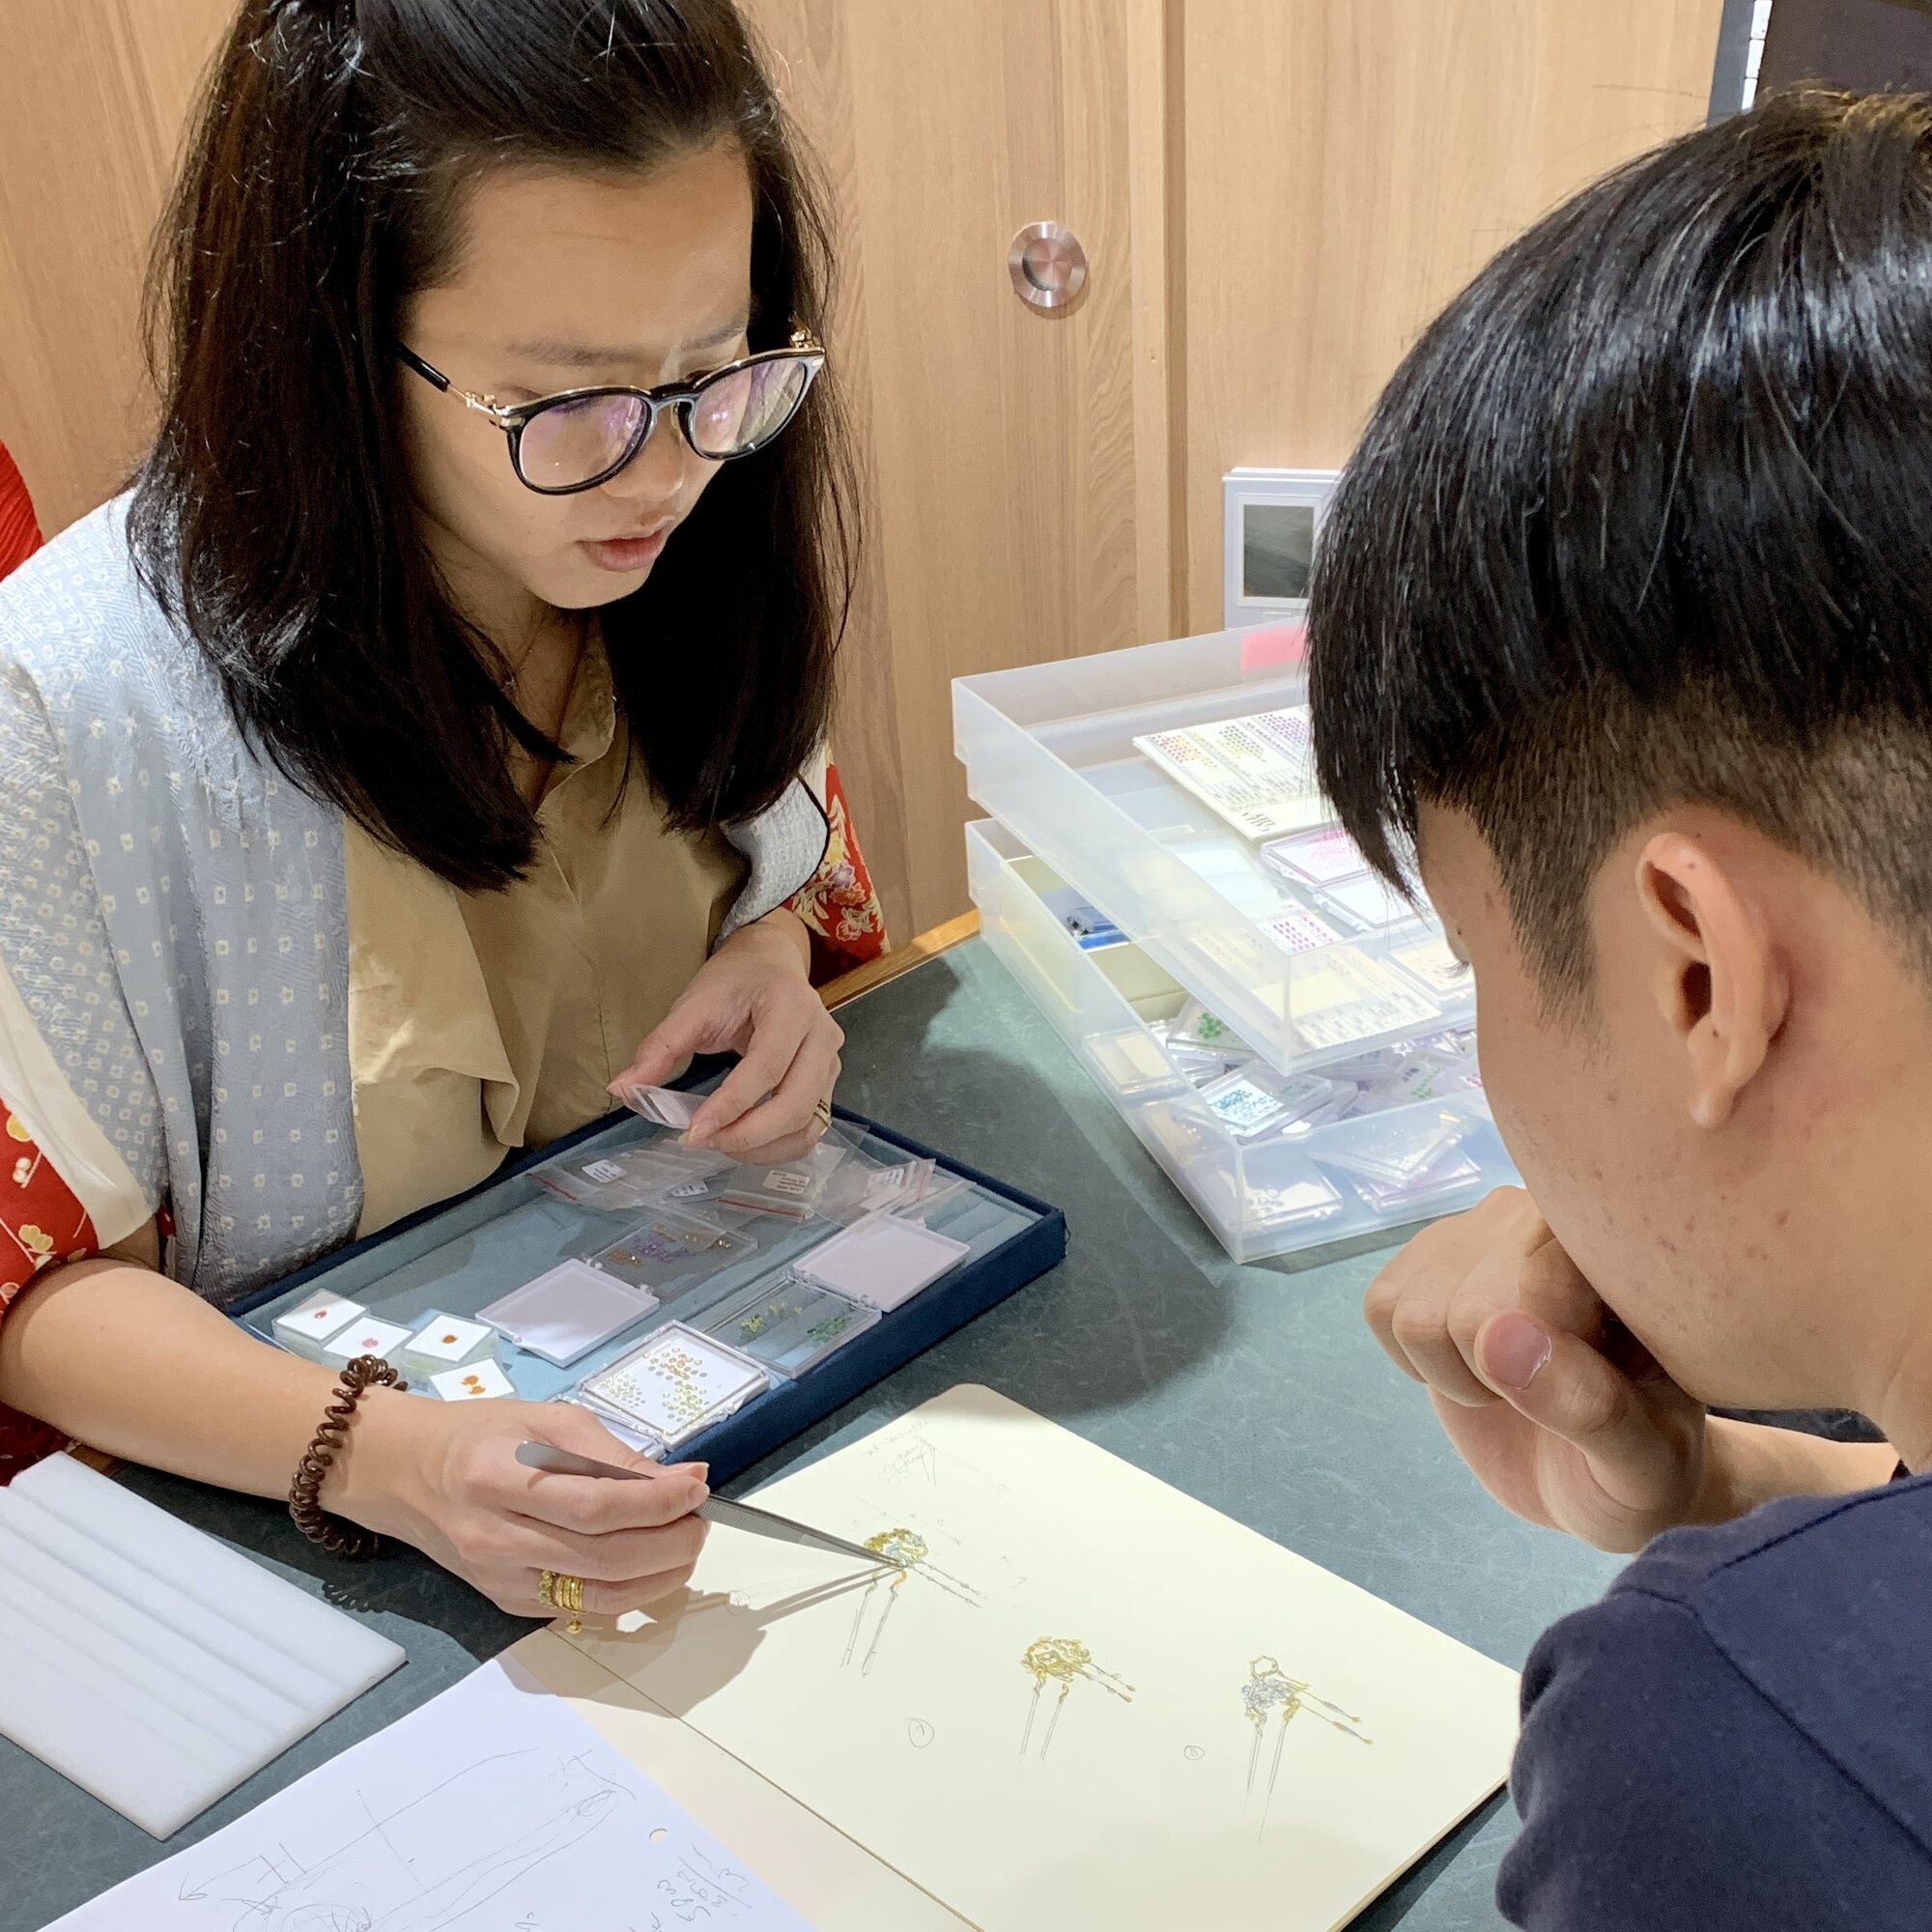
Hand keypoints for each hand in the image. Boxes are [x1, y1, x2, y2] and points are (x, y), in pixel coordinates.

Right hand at [340, 1388, 710, 1618]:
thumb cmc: (482, 1435)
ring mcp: (501, 1580)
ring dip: (660, 1577)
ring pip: (599, 1597)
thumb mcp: (547, 1420)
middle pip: (604, 1559)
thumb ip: (613, 1453)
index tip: (697, 1486)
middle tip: (701, 1521)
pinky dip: (628, 1594)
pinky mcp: (507, 1605)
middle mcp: (497, 1539)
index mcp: (501, 1479)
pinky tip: (650, 1567)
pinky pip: (581, 1610)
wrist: (409, 1474)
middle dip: (670, 1544)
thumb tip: (682, 1479)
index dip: (657, 1502)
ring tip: (685, 1545)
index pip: (596, 1504)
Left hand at [612, 911, 843, 1163]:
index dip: (729, 1105)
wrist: (768, 964)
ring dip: (763, 1147)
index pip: (765, 1066)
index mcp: (790, 1006)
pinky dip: (778, 1147)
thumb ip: (659, 1049)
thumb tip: (622, 1090)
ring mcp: (832, 1062)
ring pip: (808, 1124)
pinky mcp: (829, 1083)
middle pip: (796, 1103)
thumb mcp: (692, 1006)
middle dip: (747, 1135)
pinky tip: (743, 1143)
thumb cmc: (731, 983)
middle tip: (701, 1142)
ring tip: (719, 1144)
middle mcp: (822, 1035)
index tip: (691, 1132)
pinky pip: (811, 1129)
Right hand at [1363, 1187, 1708, 1551]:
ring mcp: (1481, 1227)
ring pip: (1410, 1311)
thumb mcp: (1645, 1464)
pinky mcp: (1429, 1255)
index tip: (1604, 1391)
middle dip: (1495, 1381)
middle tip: (1552, 1395)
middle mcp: (1546, 1215)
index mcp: (1620, 1249)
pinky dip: (1413, 1359)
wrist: (1601, 1473)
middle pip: (1466, 1308)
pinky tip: (1470, 1364)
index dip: (1552, 1371)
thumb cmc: (1644, 1468)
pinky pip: (1378, 1306)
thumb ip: (1589, 1405)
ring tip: (1514, 1382)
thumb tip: (1495, 1337)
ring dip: (1451, 1372)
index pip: (1540, 1291)